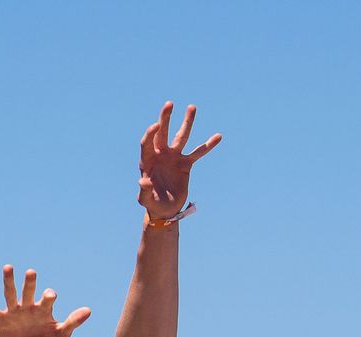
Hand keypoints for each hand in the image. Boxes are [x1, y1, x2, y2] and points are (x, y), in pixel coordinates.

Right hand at [0, 266, 90, 336]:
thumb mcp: (60, 335)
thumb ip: (73, 322)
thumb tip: (89, 310)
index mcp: (43, 308)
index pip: (47, 298)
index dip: (49, 296)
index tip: (50, 296)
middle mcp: (27, 306)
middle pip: (28, 291)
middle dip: (30, 282)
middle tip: (32, 272)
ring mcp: (13, 311)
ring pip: (10, 293)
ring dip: (9, 281)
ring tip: (8, 267)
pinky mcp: (0, 318)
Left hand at [137, 101, 220, 220]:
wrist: (165, 210)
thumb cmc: (152, 204)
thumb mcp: (145, 200)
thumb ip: (143, 190)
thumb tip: (142, 180)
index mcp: (147, 161)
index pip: (147, 143)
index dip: (150, 134)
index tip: (155, 125)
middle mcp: (160, 155)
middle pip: (162, 133)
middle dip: (165, 119)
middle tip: (169, 104)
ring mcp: (174, 157)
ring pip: (181, 137)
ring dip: (187, 122)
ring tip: (192, 107)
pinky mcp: (186, 164)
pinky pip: (198, 152)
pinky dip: (208, 145)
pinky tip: (218, 136)